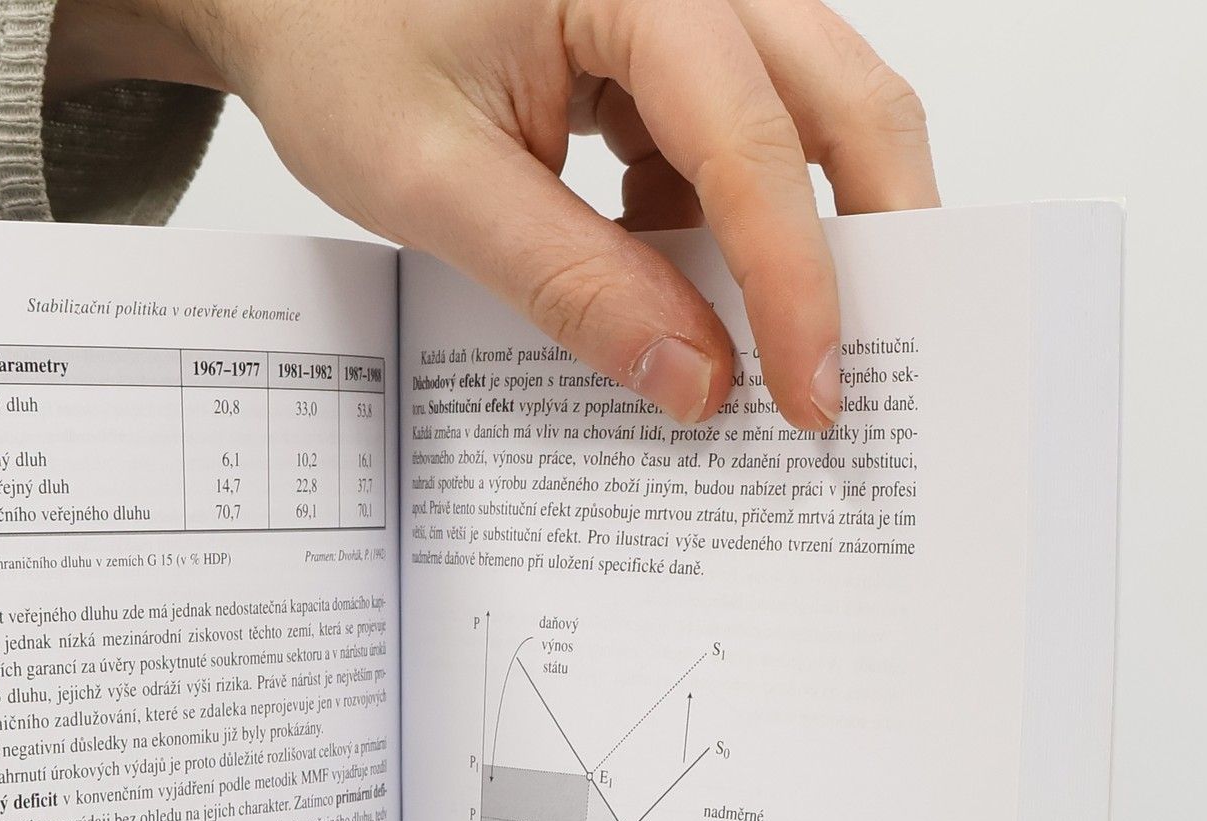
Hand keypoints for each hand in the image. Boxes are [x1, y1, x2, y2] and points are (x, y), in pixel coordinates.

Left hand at [52, 0, 936, 429]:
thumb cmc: (338, 44)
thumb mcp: (434, 180)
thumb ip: (567, 281)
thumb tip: (692, 377)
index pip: (750, 139)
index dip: (794, 280)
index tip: (809, 395)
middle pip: (840, 100)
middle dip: (868, 243)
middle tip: (859, 376)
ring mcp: (688, 9)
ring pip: (808, 117)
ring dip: (807, 239)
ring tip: (788, 355)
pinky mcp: (669, 52)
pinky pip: (740, 140)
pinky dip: (733, 229)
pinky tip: (695, 301)